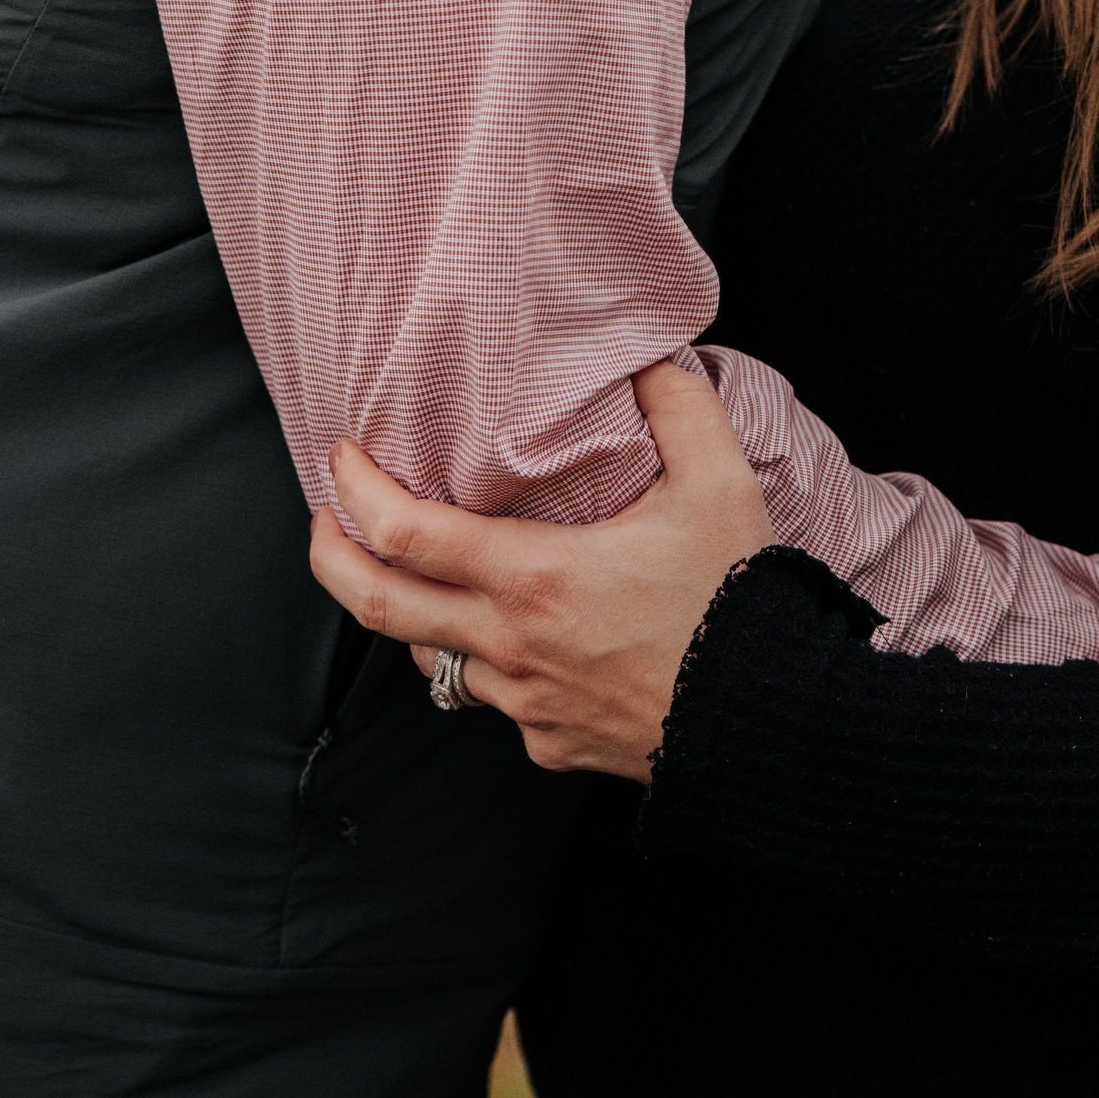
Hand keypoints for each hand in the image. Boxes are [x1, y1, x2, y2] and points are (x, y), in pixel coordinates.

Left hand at [306, 362, 774, 778]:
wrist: (773, 723)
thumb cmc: (740, 604)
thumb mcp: (719, 485)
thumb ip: (678, 405)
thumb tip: (649, 356)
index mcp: (534, 577)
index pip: (402, 534)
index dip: (353, 492)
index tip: (341, 459)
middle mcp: (511, 645)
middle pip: (377, 606)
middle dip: (331, 557)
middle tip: (325, 521)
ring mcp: (524, 703)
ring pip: (432, 658)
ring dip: (413, 614)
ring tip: (421, 574)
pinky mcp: (547, 742)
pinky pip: (494, 701)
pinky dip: (488, 663)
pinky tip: (516, 637)